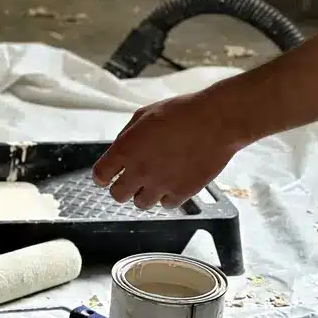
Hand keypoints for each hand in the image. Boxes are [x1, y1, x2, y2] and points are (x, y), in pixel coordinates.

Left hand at [92, 90, 248, 208]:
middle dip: (122, 188)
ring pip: (141, 204)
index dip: (103, 177)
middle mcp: (139, 170)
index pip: (100, 176)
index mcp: (126, 149)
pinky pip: (166, 205)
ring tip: (154, 182)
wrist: (217, 120)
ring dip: (144, 194)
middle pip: (118, 195)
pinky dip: (167, 197)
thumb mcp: (143, 115)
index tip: (108, 176)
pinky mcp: (182, 192)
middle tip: (132, 180)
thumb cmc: (181, 112)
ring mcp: (161, 184)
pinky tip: (172, 184)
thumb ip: (126, 136)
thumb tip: (118, 150)